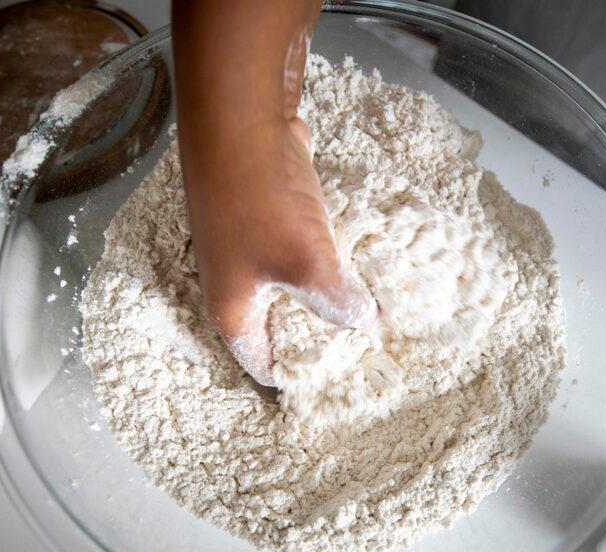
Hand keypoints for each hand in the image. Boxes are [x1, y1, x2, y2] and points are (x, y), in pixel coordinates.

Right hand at [182, 116, 375, 385]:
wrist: (239, 120)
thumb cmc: (261, 199)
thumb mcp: (306, 263)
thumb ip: (336, 301)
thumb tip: (363, 321)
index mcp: (233, 313)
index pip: (265, 366)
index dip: (303, 378)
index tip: (347, 379)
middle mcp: (236, 288)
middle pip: (282, 329)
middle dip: (323, 335)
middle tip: (370, 342)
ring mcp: (250, 251)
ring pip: (293, 289)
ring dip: (327, 294)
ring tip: (372, 304)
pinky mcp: (267, 221)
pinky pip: (300, 254)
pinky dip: (325, 260)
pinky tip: (358, 260)